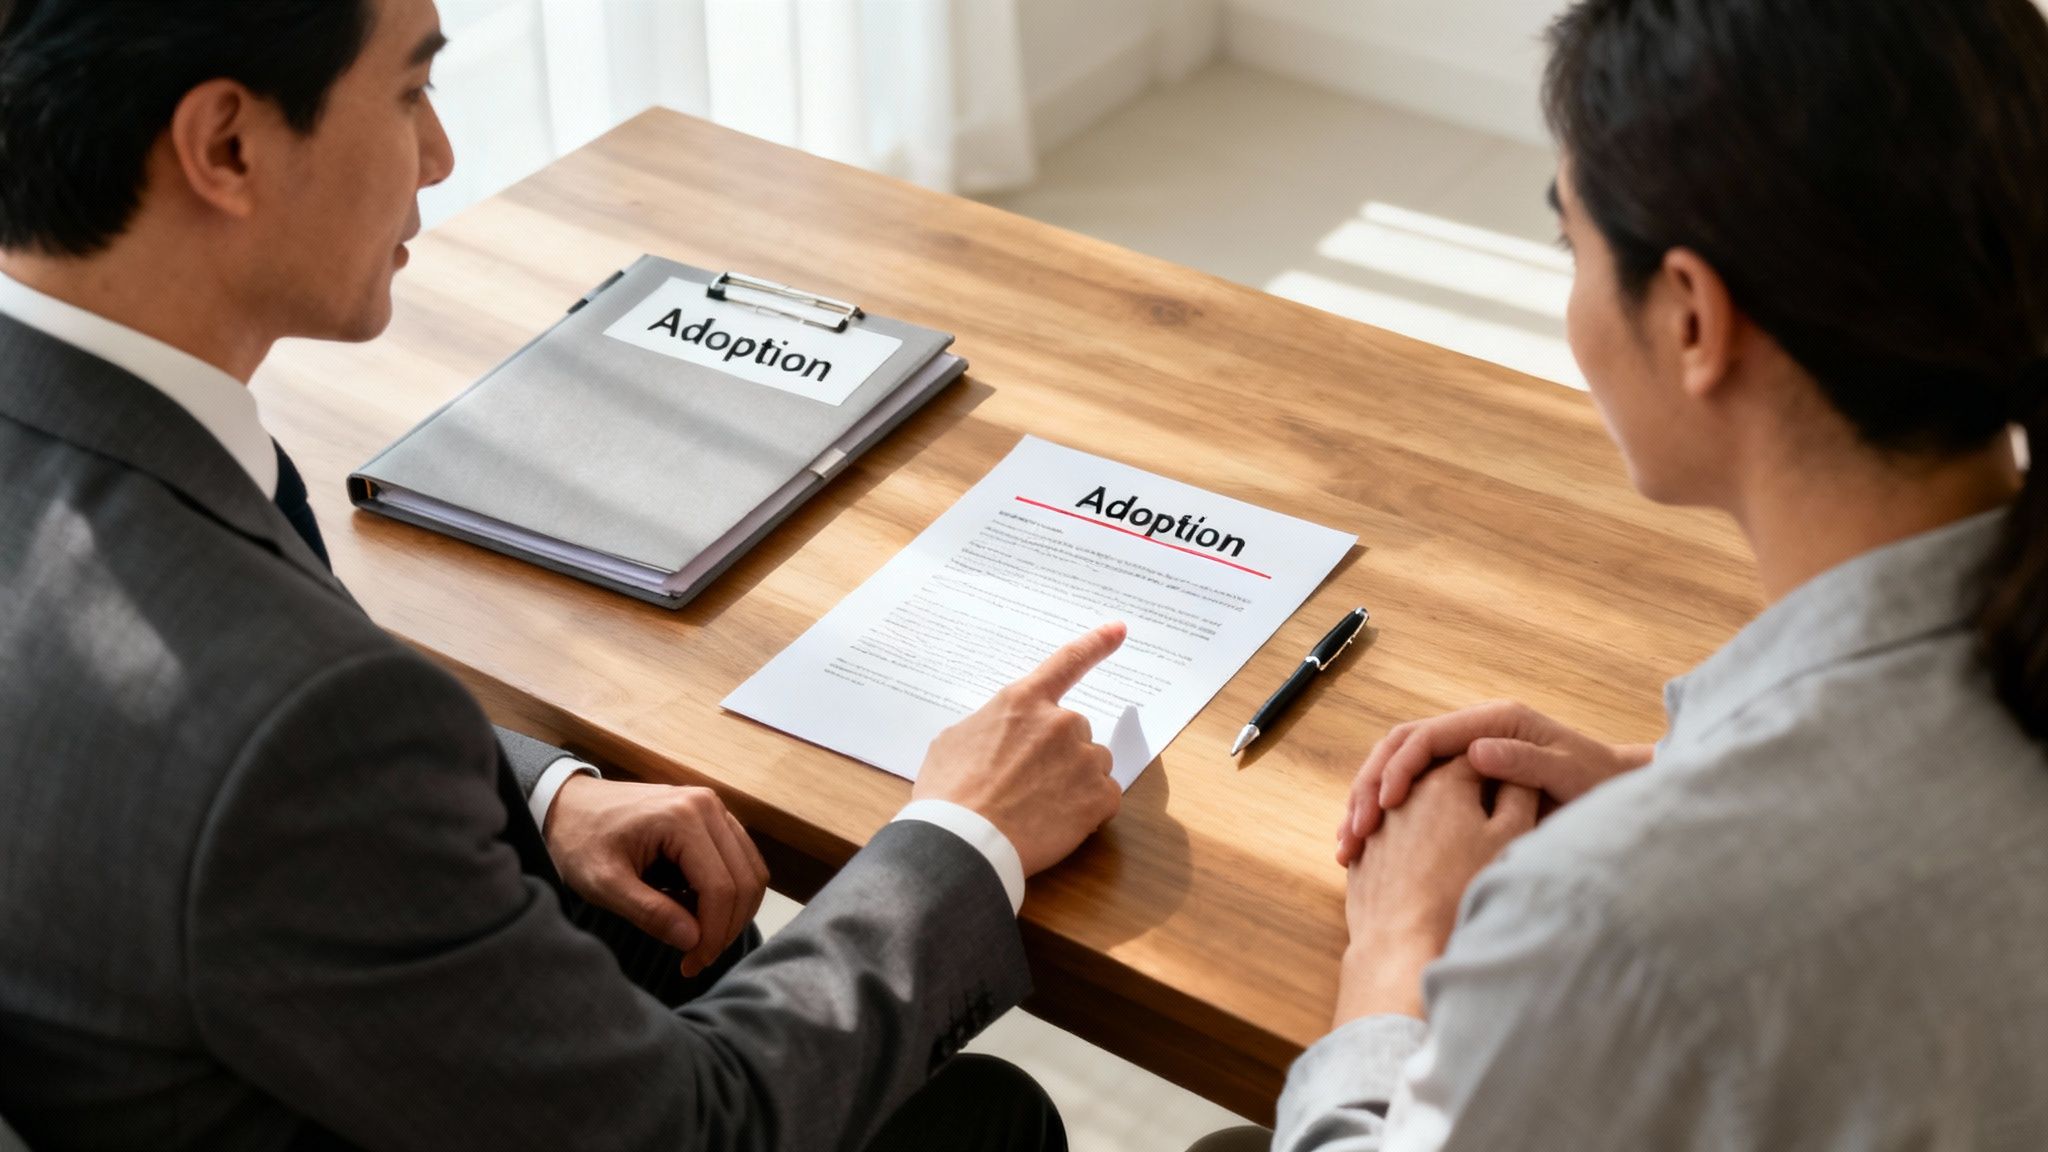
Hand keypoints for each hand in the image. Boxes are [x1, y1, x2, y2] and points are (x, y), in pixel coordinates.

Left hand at [544, 775, 769, 977]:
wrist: (569, 805)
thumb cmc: (580, 840)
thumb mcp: (602, 883)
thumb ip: (648, 912)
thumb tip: (693, 940)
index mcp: (682, 817)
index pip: (721, 887)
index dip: (713, 934)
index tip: (691, 964)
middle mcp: (708, 806)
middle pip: (745, 880)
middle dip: (727, 928)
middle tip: (696, 959)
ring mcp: (714, 808)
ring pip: (751, 872)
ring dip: (733, 913)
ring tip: (696, 937)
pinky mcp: (713, 818)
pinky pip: (740, 861)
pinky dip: (728, 894)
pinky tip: (696, 910)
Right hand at [914, 622, 1126, 875]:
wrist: (964, 842)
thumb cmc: (949, 794)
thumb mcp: (954, 741)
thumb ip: (989, 726)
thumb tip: (999, 735)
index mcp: (1023, 702)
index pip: (1067, 662)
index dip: (1096, 644)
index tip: (1120, 630)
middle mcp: (1060, 722)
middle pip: (1076, 732)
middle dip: (1059, 755)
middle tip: (1027, 786)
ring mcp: (1083, 759)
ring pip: (1092, 766)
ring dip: (1074, 783)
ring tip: (1038, 809)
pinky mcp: (1099, 797)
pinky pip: (1104, 799)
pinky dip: (1087, 812)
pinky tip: (1057, 823)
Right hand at [1336, 701, 1651, 865]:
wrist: (1614, 791)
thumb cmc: (1598, 784)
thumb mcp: (1569, 773)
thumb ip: (1524, 762)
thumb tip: (1475, 752)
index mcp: (1493, 722)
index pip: (1426, 737)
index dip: (1399, 770)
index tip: (1384, 807)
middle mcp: (1472, 731)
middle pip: (1399, 747)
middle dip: (1370, 786)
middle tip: (1355, 830)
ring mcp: (1462, 752)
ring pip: (1396, 767)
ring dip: (1368, 801)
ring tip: (1350, 842)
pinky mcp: (1458, 778)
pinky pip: (1409, 789)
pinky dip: (1383, 813)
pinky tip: (1370, 845)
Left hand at [1336, 757, 1537, 1023]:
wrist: (1405, 946)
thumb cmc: (1464, 890)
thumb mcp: (1510, 838)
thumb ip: (1518, 793)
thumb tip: (1517, 769)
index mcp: (1442, 782)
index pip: (1475, 758)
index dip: (1498, 771)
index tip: (1514, 791)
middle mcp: (1400, 795)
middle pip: (1436, 779)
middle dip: (1462, 792)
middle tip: (1489, 816)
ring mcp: (1375, 826)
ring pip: (1406, 807)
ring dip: (1430, 817)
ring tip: (1457, 847)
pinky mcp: (1360, 857)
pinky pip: (1383, 836)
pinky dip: (1403, 842)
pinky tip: (1423, 867)